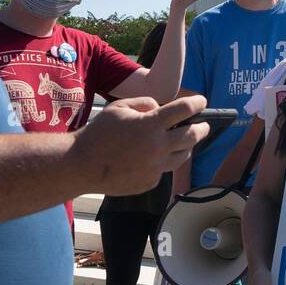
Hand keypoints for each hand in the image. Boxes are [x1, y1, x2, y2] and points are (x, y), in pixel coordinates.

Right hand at [72, 94, 208, 194]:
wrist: (81, 166)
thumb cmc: (98, 133)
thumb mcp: (119, 107)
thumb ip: (145, 104)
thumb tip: (161, 109)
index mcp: (151, 124)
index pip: (185, 110)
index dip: (197, 103)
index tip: (202, 102)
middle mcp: (158, 146)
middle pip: (193, 136)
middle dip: (202, 128)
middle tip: (204, 125)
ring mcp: (155, 167)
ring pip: (183, 156)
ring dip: (187, 147)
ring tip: (185, 141)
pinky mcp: (150, 182)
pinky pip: (163, 170)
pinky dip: (162, 161)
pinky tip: (153, 157)